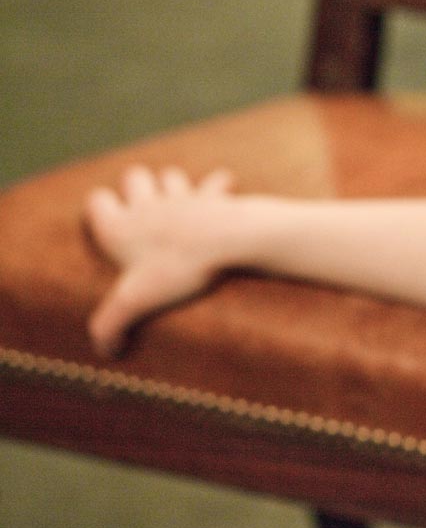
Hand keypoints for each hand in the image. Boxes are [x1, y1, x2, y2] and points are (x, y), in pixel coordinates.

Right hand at [84, 166, 235, 355]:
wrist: (227, 241)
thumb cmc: (178, 270)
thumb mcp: (135, 302)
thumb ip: (111, 325)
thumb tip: (106, 351)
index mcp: (120, 226)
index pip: (96, 201)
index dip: (99, 210)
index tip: (107, 226)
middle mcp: (147, 204)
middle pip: (133, 178)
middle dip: (135, 188)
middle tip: (145, 214)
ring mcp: (182, 196)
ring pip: (169, 177)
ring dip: (172, 186)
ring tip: (179, 208)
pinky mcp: (214, 197)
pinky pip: (215, 182)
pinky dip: (218, 186)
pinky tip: (223, 194)